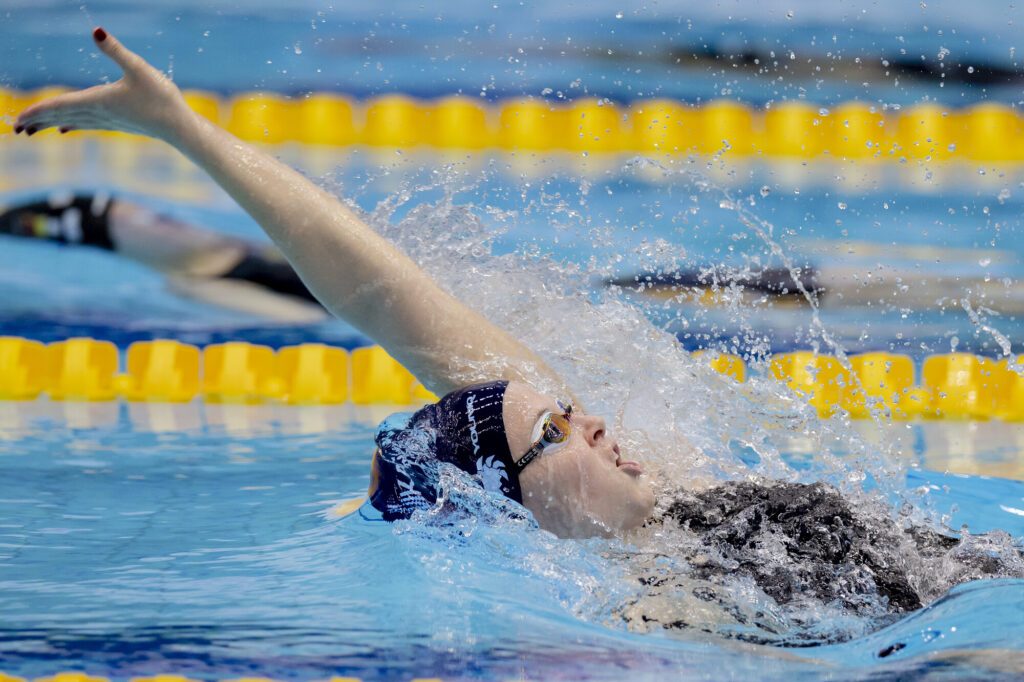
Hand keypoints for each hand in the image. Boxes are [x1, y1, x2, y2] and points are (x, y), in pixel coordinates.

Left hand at [14, 27, 192, 141]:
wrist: (180, 127)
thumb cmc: (161, 99)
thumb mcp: (139, 68)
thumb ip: (116, 50)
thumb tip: (96, 30)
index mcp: (99, 100)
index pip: (60, 106)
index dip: (38, 110)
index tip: (18, 119)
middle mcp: (99, 114)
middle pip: (61, 117)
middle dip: (38, 121)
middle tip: (15, 128)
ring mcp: (108, 121)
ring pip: (72, 122)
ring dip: (50, 124)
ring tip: (31, 129)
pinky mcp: (117, 123)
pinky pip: (86, 125)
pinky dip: (71, 125)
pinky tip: (65, 129)